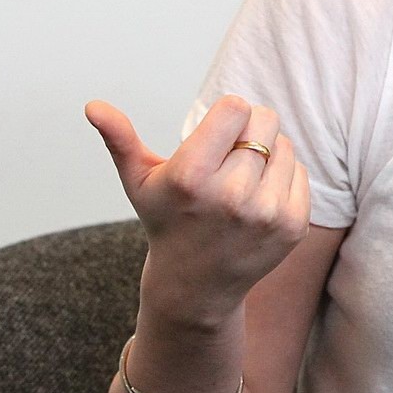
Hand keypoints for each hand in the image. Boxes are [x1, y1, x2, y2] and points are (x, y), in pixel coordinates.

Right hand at [86, 94, 311, 325]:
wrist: (195, 287)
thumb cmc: (166, 221)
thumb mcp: (138, 182)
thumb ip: (119, 139)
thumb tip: (93, 106)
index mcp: (190, 177)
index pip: (236, 107)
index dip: (227, 114)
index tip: (216, 134)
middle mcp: (230, 196)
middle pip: (265, 120)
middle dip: (248, 130)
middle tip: (229, 156)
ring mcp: (265, 213)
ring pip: (284, 144)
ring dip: (267, 153)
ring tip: (240, 180)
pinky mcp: (291, 226)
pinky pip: (298, 171)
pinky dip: (282, 177)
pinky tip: (257, 199)